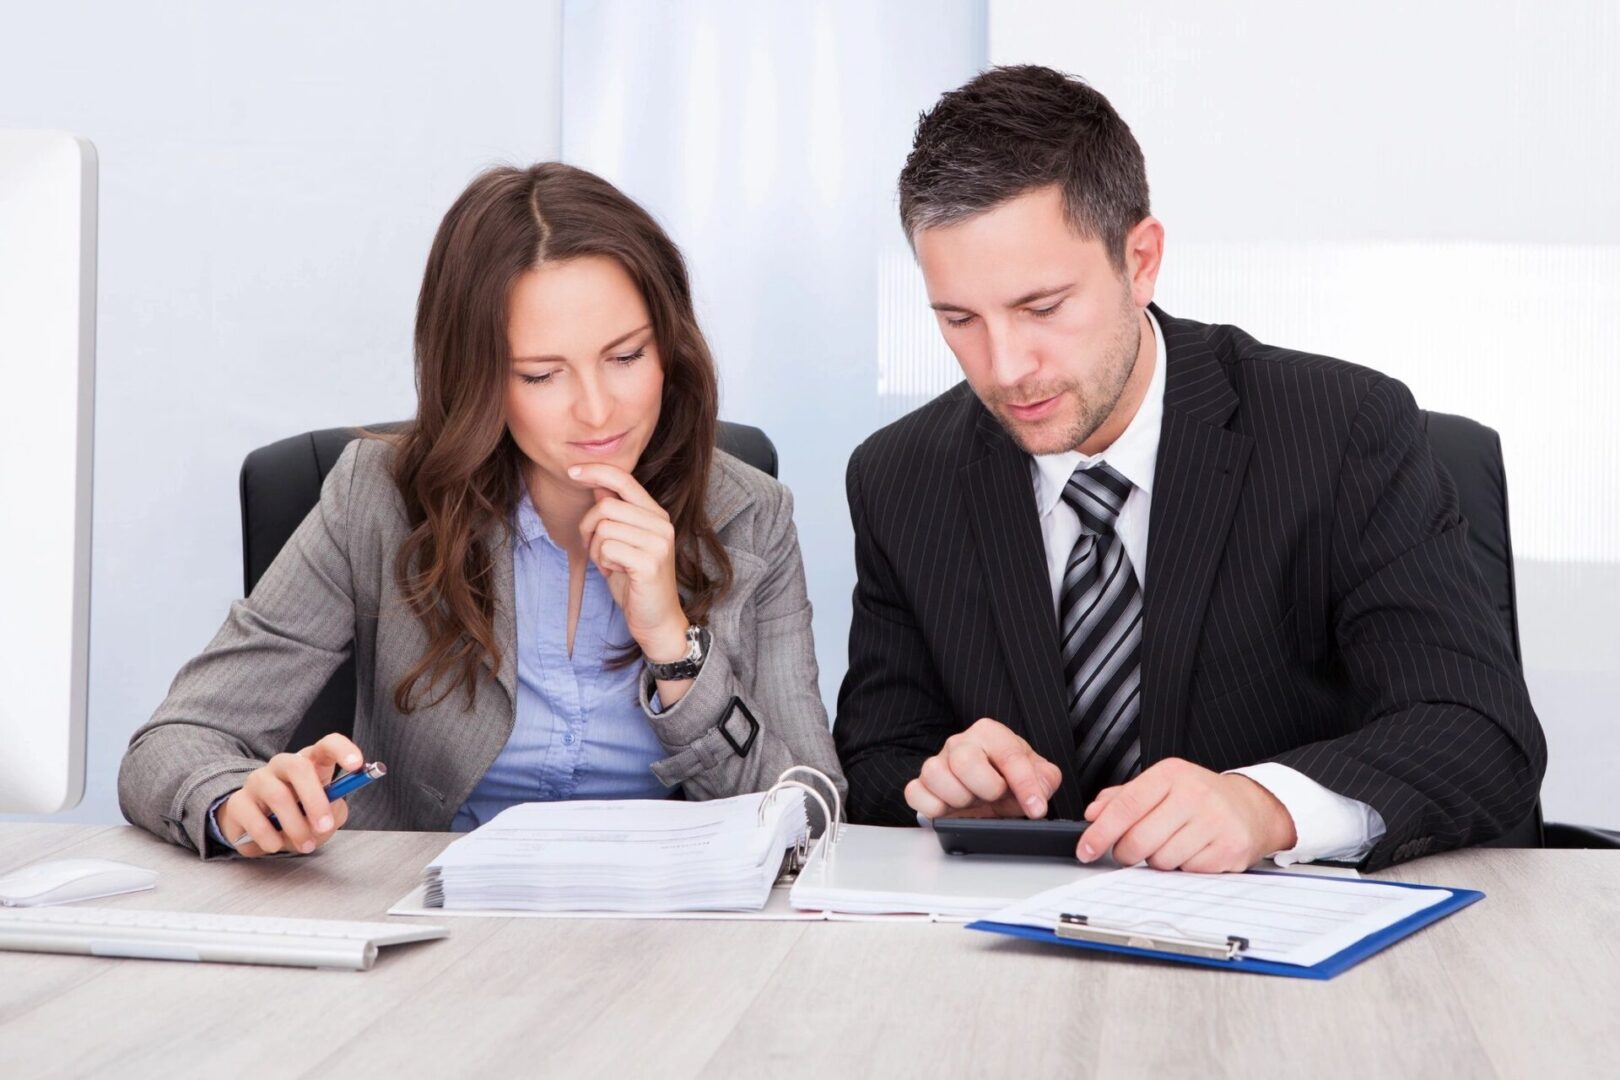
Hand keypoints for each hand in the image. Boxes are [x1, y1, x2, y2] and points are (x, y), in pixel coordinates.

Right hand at [217, 733, 363, 856]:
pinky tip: (275, 845)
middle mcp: (282, 765)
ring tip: (305, 845)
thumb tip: (329, 814)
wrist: (257, 830)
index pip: (327, 745)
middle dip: (315, 800)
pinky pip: (254, 818)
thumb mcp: (325, 815)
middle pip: (298, 767)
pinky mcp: (238, 802)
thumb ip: (333, 813)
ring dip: (295, 826)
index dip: (342, 750)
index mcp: (310, 762)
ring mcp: (258, 781)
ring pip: (277, 795)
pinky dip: (269, 837)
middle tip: (324, 827)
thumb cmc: (300, 816)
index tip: (356, 765)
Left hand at [569, 462, 688, 660]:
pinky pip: (607, 548)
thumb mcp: (623, 543)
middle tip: (595, 550)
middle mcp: (661, 524)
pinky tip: (616, 573)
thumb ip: (616, 514)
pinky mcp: (649, 562)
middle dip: (588, 528)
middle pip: (605, 506)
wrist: (657, 620)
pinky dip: (603, 562)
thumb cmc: (636, 582)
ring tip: (609, 564)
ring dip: (596, 550)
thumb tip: (598, 486)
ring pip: (604, 528)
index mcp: (656, 515)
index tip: (572, 471)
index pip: (624, 479)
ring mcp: (658, 543)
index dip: (596, 471)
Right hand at [904, 718, 1062, 819]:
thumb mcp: (1035, 775)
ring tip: (972, 803)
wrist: (983, 790)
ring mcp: (936, 762)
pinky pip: (914, 793)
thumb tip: (1039, 793)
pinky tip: (950, 810)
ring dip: (958, 798)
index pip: (1009, 755)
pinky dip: (932, 807)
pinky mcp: (920, 784)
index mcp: (990, 734)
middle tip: (996, 797)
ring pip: (935, 775)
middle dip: (986, 787)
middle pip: (964, 760)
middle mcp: (960, 743)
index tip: (1036, 807)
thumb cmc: (1006, 778)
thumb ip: (1045, 779)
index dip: (1025, 784)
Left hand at [1076, 757, 1296, 871]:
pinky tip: (1193, 851)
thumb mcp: (1161, 786)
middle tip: (1132, 850)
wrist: (1251, 807)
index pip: (1126, 806)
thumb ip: (1123, 798)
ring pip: (1161, 860)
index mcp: (1171, 774)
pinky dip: (1183, 867)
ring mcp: (1215, 821)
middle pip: (1139, 839)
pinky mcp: (1230, 848)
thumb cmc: (1200, 797)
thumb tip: (1092, 814)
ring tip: (1172, 844)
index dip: (1100, 832)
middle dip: (1127, 852)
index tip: (1086, 849)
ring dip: (1158, 860)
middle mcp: (1194, 794)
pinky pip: (1187, 871)